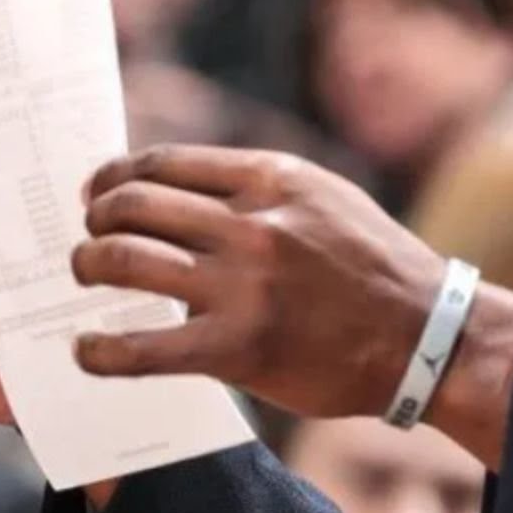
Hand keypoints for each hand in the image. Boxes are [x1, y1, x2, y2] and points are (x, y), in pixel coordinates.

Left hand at [70, 146, 450, 420]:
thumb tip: (179, 191)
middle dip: (95, 219)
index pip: (163, 162)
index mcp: (274, 179)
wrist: (426, 336)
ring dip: (88, 267)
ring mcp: (243, 286)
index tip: (98, 193)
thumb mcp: (324, 199)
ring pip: (122, 260)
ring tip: (87, 279)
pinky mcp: (236, 348)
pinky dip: (99, 349)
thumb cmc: (373, 268)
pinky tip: (88, 349)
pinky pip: (139, 347)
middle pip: (132, 204)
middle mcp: (253, 225)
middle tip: (90, 239)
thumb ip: (259, 190)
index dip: (114, 176)